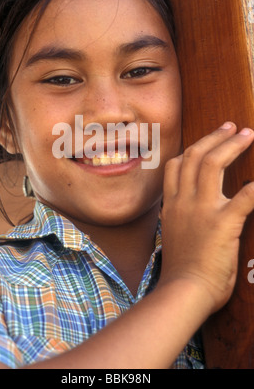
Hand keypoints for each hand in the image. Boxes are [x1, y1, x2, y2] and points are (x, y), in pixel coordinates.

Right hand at [160, 122, 253, 313]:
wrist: (185, 291)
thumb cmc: (182, 269)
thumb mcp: (173, 234)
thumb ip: (180, 216)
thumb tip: (189, 209)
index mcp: (172, 204)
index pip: (177, 165)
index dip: (193, 148)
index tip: (206, 140)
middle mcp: (184, 201)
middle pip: (196, 156)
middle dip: (215, 137)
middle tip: (231, 126)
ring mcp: (202, 210)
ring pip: (213, 164)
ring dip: (231, 145)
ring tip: (246, 134)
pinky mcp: (223, 222)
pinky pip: (246, 196)